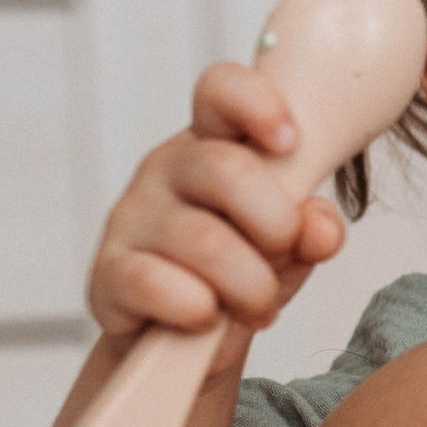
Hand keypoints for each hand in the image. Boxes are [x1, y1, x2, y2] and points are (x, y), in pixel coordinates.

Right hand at [87, 63, 346, 340]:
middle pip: (228, 170)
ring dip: (250, 286)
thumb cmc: (239, 270)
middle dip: (276, 225)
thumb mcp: (289, 246)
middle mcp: (168, 169)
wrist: (183, 335)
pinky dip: (198, 310)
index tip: (291, 141)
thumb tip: (319, 228)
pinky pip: (158, 286)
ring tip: (257, 306)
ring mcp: (131, 217)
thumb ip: (312, 229)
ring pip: (205, 242)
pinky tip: (206, 317)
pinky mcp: (107, 273)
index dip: (257, 105)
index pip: (221, 91)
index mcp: (216, 144)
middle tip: (283, 256)